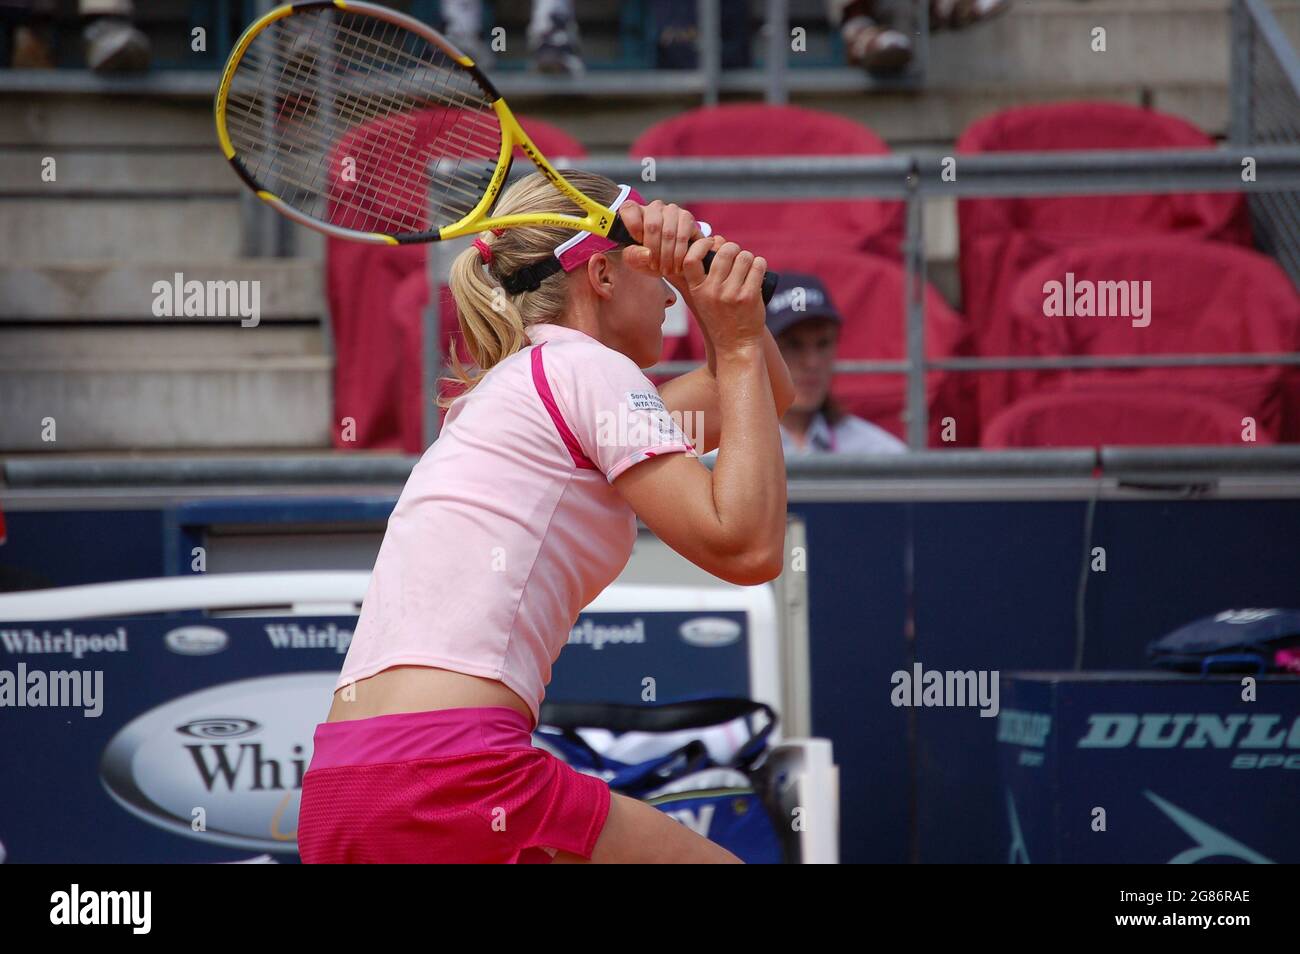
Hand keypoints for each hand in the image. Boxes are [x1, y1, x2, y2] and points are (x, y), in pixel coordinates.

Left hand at [617, 200, 703, 277]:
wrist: (673, 264)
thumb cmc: (650, 259)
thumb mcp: (635, 261)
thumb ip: (633, 256)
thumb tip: (647, 253)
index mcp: (636, 212)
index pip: (628, 208)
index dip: (633, 227)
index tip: (638, 243)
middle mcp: (655, 208)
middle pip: (652, 225)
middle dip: (654, 251)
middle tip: (655, 267)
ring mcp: (672, 210)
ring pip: (668, 232)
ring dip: (667, 256)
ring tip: (666, 269)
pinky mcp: (687, 218)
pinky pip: (682, 236)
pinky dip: (678, 255)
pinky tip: (677, 264)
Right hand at [678, 235, 767, 352]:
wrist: (735, 345)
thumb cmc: (720, 317)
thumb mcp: (704, 298)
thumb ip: (705, 272)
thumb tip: (716, 238)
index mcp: (697, 290)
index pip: (691, 258)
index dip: (701, 244)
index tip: (710, 243)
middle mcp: (712, 291)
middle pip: (725, 251)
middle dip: (733, 248)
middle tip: (736, 255)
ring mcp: (731, 294)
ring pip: (744, 256)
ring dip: (748, 257)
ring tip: (747, 266)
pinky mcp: (750, 296)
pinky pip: (758, 265)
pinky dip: (759, 264)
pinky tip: (757, 270)